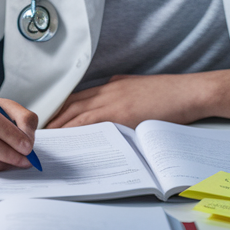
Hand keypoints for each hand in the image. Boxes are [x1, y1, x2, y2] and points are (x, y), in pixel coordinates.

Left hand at [45, 67, 229, 128]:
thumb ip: (119, 97)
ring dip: (61, 129)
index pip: (76, 98)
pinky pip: (93, 125)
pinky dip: (78, 133)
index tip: (48, 123)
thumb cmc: (169, 94)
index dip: (59, 111)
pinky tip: (70, 143)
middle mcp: (107, 91)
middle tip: (40, 135)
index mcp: (110, 86)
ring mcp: (114, 102)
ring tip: (48, 142)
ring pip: (77, 115)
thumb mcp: (137, 89)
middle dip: (54, 121)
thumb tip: (105, 113)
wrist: (190, 93)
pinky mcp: (122, 114)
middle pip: (71, 106)